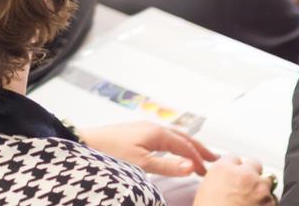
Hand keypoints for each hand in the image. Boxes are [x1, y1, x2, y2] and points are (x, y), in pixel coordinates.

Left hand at [78, 122, 216, 176]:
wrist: (85, 143)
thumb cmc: (109, 152)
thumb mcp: (141, 164)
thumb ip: (167, 166)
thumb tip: (191, 167)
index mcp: (156, 132)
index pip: (185, 145)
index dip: (198, 158)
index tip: (207, 171)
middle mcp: (152, 127)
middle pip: (182, 137)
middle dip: (198, 148)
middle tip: (213, 159)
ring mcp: (143, 129)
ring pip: (173, 136)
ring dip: (187, 146)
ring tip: (197, 155)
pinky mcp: (135, 133)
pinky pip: (163, 137)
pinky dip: (175, 144)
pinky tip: (172, 150)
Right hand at [193, 156, 276, 205]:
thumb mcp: (205, 193)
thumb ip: (218, 181)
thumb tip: (224, 183)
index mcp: (223, 170)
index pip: (233, 158)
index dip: (234, 167)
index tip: (234, 174)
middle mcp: (243, 175)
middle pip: (253, 163)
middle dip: (251, 172)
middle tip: (246, 185)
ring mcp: (260, 188)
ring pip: (267, 179)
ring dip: (262, 187)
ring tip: (253, 200)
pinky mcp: (271, 203)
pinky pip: (273, 198)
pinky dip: (268, 203)